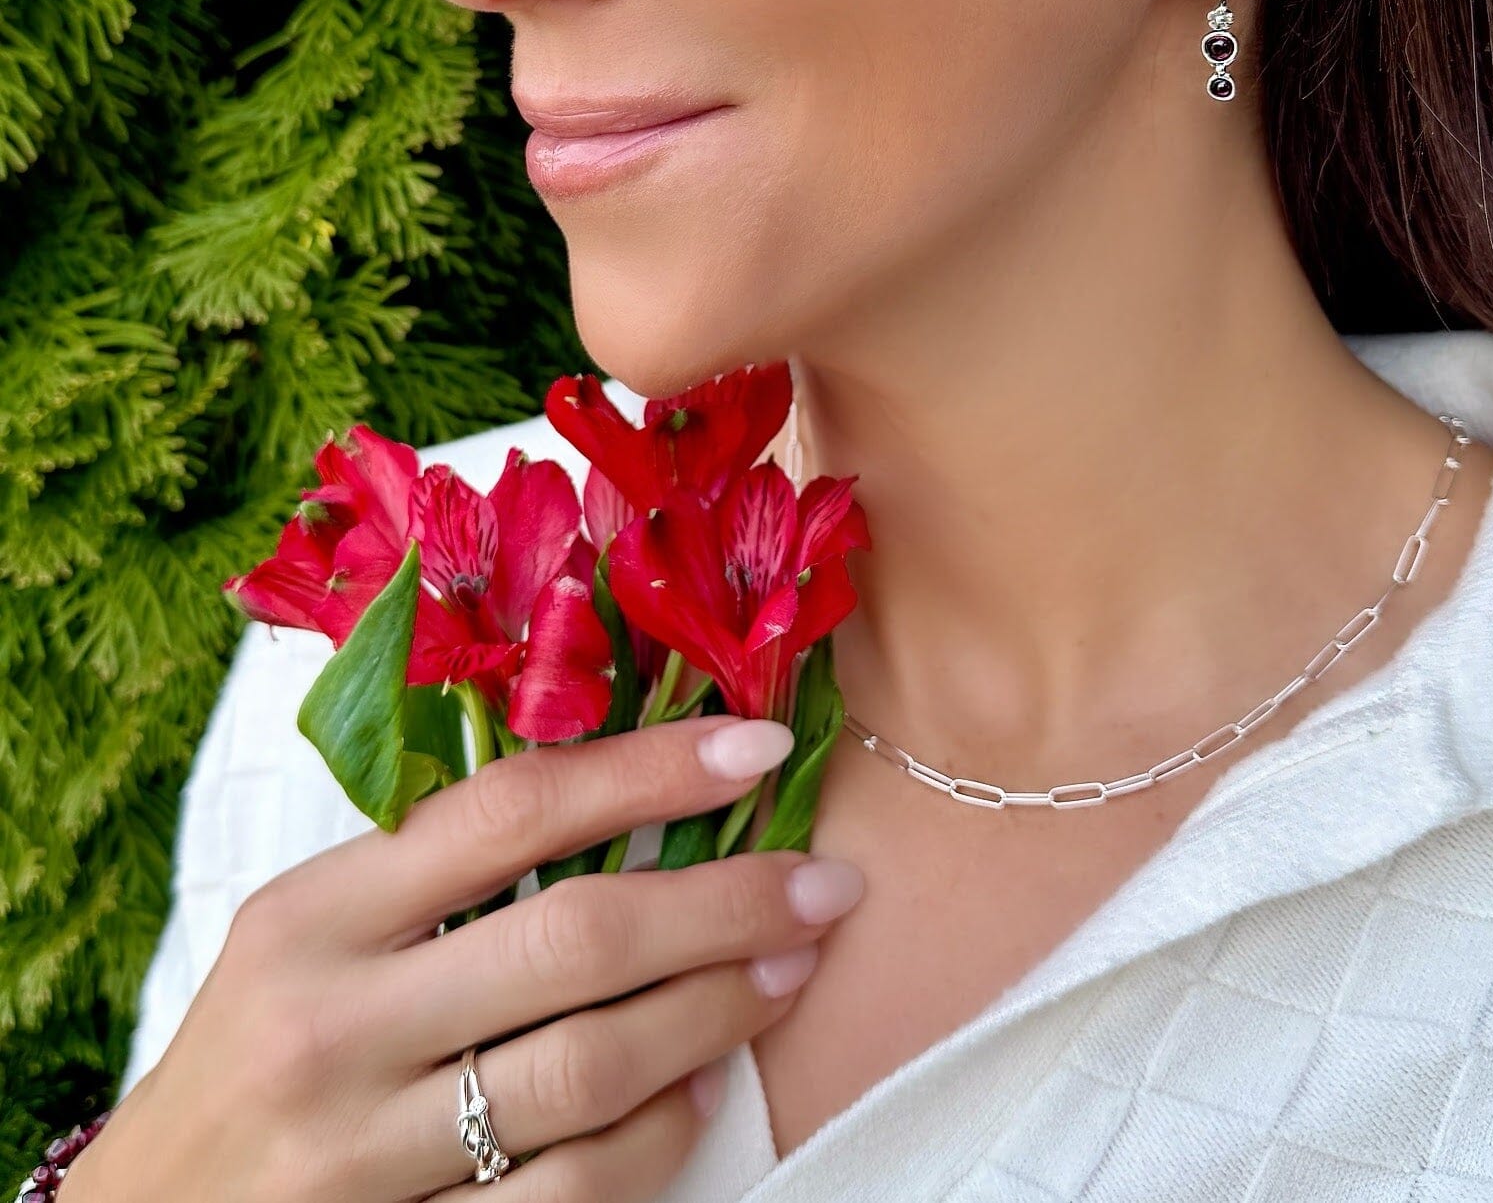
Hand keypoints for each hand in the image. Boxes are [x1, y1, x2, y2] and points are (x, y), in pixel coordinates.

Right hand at [68, 714, 863, 1201]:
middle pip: (576, 940)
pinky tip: (708, 1085)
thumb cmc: (255, 1050)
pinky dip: (660, 1133)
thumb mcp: (304, 937)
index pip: (509, 812)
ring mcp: (365, 1156)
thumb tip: (631, 790)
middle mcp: (335, 1028)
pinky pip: (573, 1193)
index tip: (755, 747)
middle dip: (727, 902)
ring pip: (592, 1068)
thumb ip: (435, 872)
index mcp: (311, 918)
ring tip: (792, 968)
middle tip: (824, 883)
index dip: (647, 770)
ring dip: (719, 1011)